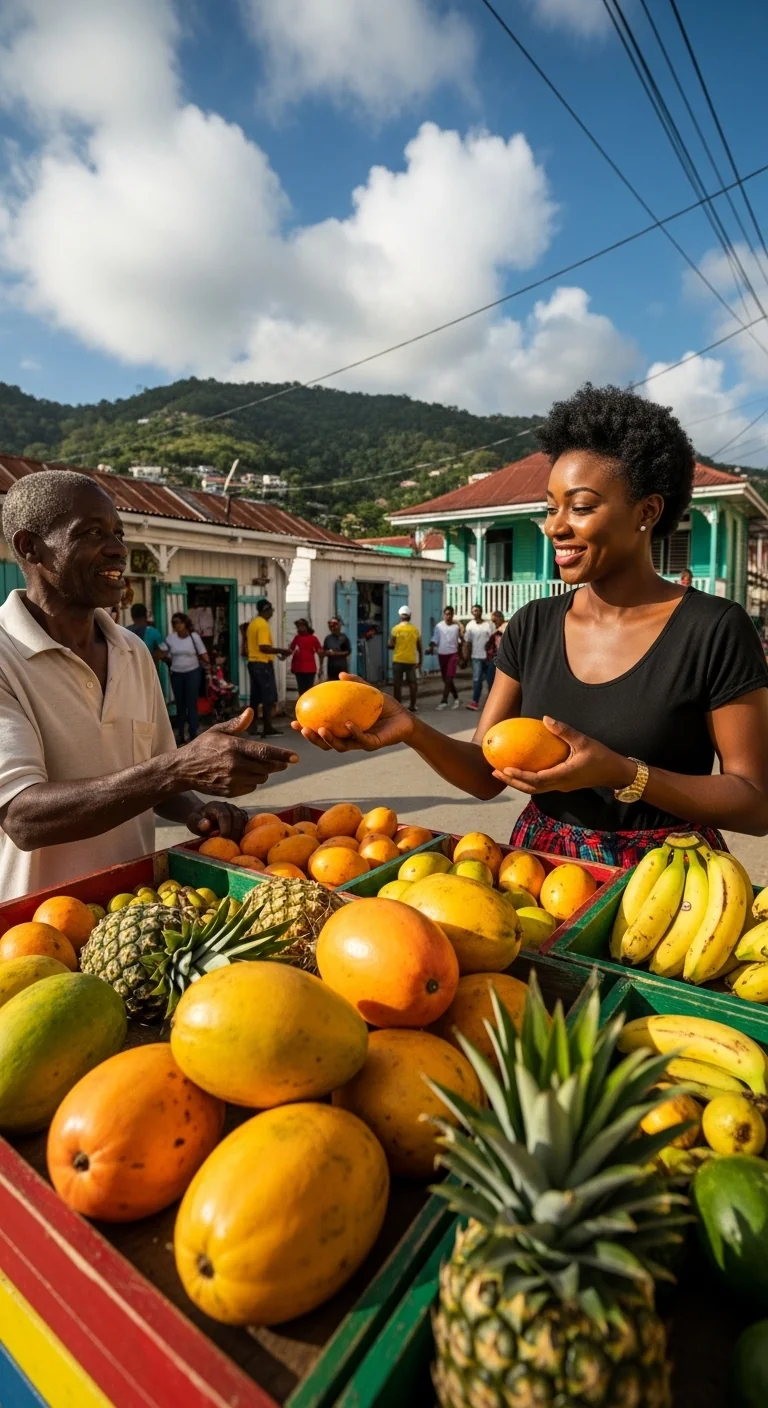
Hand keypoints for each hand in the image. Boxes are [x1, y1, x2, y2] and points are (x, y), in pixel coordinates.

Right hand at [176, 709, 297, 794]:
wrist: (184, 769)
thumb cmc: (202, 746)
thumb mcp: (217, 731)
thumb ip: (237, 724)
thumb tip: (251, 712)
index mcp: (233, 747)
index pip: (264, 752)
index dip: (282, 755)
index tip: (295, 757)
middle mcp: (234, 764)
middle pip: (266, 767)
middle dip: (276, 764)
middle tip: (280, 762)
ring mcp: (232, 780)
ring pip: (261, 778)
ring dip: (263, 773)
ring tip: (256, 766)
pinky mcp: (230, 791)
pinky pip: (251, 787)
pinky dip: (252, 782)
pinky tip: (244, 775)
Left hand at [186, 801, 248, 841]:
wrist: (203, 815)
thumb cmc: (198, 820)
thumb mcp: (192, 821)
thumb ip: (197, 823)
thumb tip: (207, 825)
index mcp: (215, 806)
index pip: (224, 815)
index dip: (226, 828)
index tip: (223, 839)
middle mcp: (228, 806)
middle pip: (237, 817)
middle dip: (234, 832)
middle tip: (230, 844)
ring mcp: (236, 810)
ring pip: (243, 820)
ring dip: (240, 833)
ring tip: (234, 843)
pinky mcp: (241, 815)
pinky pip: (246, 822)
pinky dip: (244, 831)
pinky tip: (238, 840)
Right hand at [291, 673, 413, 752]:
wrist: (406, 718)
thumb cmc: (386, 708)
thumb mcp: (368, 693)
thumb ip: (355, 684)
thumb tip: (340, 674)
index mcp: (343, 729)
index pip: (322, 731)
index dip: (308, 729)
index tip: (295, 721)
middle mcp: (350, 739)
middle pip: (326, 743)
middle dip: (313, 738)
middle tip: (302, 728)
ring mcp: (361, 743)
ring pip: (341, 746)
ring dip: (329, 739)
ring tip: (320, 729)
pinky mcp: (374, 744)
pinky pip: (361, 740)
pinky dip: (353, 732)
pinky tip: (347, 724)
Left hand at [492, 717, 634, 795]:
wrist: (614, 773)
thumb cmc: (600, 756)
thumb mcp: (583, 741)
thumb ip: (564, 731)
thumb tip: (546, 718)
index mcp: (564, 775)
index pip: (537, 780)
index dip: (520, 776)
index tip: (505, 769)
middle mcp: (560, 784)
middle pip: (530, 788)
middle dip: (511, 782)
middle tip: (494, 772)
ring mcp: (561, 787)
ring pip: (535, 789)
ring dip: (517, 783)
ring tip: (501, 773)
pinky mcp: (562, 784)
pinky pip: (541, 785)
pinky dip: (527, 780)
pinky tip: (520, 770)